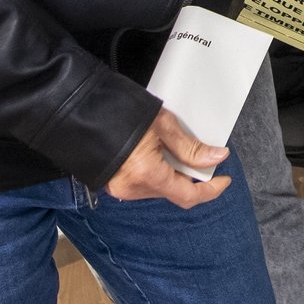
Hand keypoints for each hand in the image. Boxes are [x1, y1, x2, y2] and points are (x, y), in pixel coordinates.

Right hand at [106, 110, 230, 209]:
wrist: (79, 108)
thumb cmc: (118, 111)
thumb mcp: (162, 124)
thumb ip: (190, 147)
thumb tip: (216, 157)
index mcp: (146, 174)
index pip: (188, 196)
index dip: (210, 190)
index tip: (224, 179)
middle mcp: (132, 188)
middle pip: (174, 191)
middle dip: (191, 176)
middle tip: (201, 155)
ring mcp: (120, 188)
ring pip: (159, 187)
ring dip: (173, 173)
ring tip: (173, 148)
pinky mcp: (113, 183)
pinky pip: (144, 183)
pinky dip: (157, 172)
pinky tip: (157, 153)